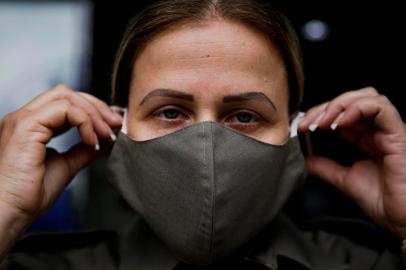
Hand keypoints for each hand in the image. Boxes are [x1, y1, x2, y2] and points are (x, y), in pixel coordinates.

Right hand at [0, 84, 121, 256]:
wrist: (11, 212)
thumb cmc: (29, 195)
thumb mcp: (67, 166)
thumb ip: (84, 150)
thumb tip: (105, 142)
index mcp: (34, 126)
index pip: (67, 102)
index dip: (93, 109)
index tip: (114, 123)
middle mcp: (26, 118)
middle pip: (67, 93)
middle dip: (96, 106)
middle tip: (115, 124)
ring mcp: (23, 119)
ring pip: (66, 96)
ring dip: (93, 114)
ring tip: (106, 134)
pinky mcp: (26, 125)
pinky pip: (64, 109)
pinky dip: (84, 121)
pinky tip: (91, 140)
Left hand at [299, 87, 405, 237]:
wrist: (402, 219)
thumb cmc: (384, 202)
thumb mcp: (345, 180)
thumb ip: (326, 167)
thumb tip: (307, 158)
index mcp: (367, 139)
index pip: (342, 114)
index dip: (321, 114)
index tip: (303, 126)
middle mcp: (379, 131)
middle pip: (353, 101)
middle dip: (327, 107)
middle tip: (309, 121)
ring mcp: (389, 131)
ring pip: (367, 97)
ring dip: (340, 105)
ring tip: (323, 120)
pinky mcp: (398, 134)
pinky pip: (381, 108)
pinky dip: (358, 108)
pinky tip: (341, 120)